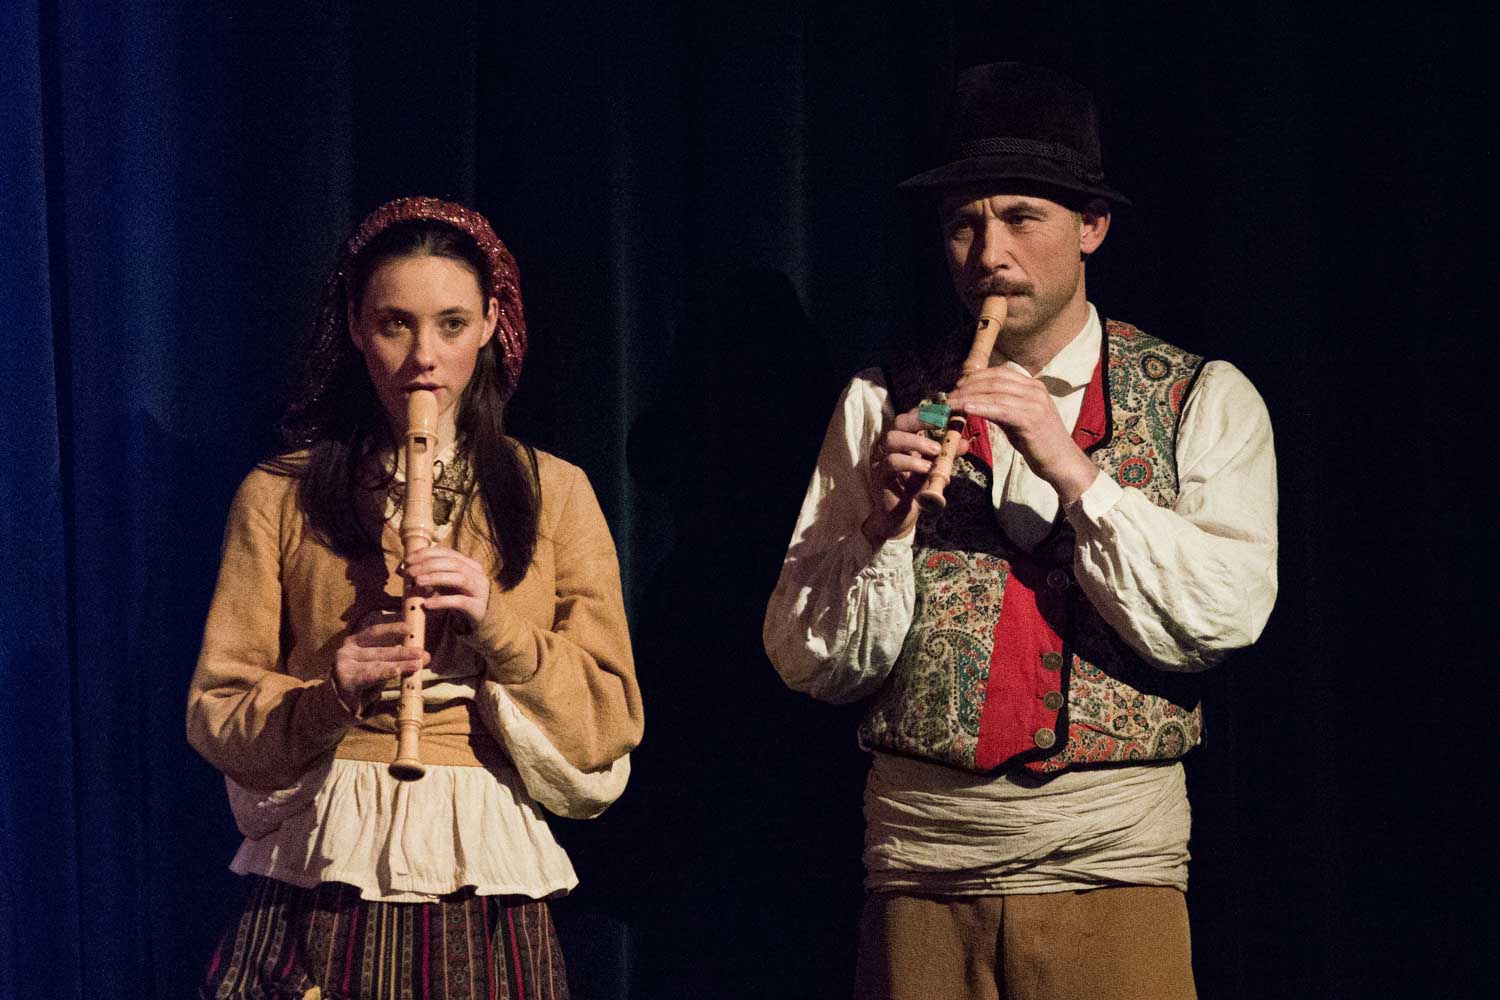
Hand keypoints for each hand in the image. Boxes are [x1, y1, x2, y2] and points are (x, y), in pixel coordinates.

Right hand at [333, 615, 427, 710]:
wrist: (335, 705)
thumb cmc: (361, 682)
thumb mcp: (379, 668)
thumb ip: (398, 660)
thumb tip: (425, 656)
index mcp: (354, 642)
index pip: (374, 632)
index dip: (392, 628)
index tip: (410, 628)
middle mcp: (347, 652)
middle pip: (380, 651)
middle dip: (403, 652)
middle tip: (421, 653)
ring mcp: (344, 666)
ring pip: (377, 664)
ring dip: (399, 664)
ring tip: (416, 664)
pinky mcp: (346, 681)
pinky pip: (369, 677)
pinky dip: (384, 673)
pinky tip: (397, 671)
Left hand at [403, 543, 490, 625]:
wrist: (481, 621)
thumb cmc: (460, 600)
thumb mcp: (446, 585)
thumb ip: (430, 575)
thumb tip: (404, 570)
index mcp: (470, 564)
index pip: (448, 553)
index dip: (427, 554)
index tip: (408, 559)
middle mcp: (477, 574)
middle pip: (453, 563)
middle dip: (428, 565)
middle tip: (410, 572)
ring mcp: (479, 590)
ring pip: (459, 579)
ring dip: (435, 578)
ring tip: (418, 582)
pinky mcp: (477, 607)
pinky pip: (459, 601)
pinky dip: (442, 601)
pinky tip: (427, 603)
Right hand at [861, 410, 968, 545]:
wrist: (900, 516)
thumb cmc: (914, 488)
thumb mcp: (934, 468)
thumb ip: (947, 454)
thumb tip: (964, 442)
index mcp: (901, 440)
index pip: (910, 417)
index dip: (927, 412)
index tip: (946, 413)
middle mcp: (888, 446)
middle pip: (899, 422)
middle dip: (921, 419)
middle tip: (941, 425)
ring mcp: (881, 459)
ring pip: (892, 438)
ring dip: (916, 441)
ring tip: (936, 450)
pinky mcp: (879, 476)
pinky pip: (891, 462)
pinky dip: (911, 462)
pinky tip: (926, 468)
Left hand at [948, 367, 1097, 504]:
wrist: (1063, 463)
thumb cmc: (1039, 444)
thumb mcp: (1018, 420)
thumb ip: (1001, 407)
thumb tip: (976, 401)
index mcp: (1034, 386)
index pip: (1000, 373)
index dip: (976, 377)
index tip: (957, 385)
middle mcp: (1035, 390)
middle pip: (995, 380)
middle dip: (968, 386)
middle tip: (949, 396)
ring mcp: (1035, 403)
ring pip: (995, 393)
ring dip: (969, 397)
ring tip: (951, 404)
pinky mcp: (1031, 419)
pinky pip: (1001, 410)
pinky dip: (982, 407)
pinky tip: (966, 409)